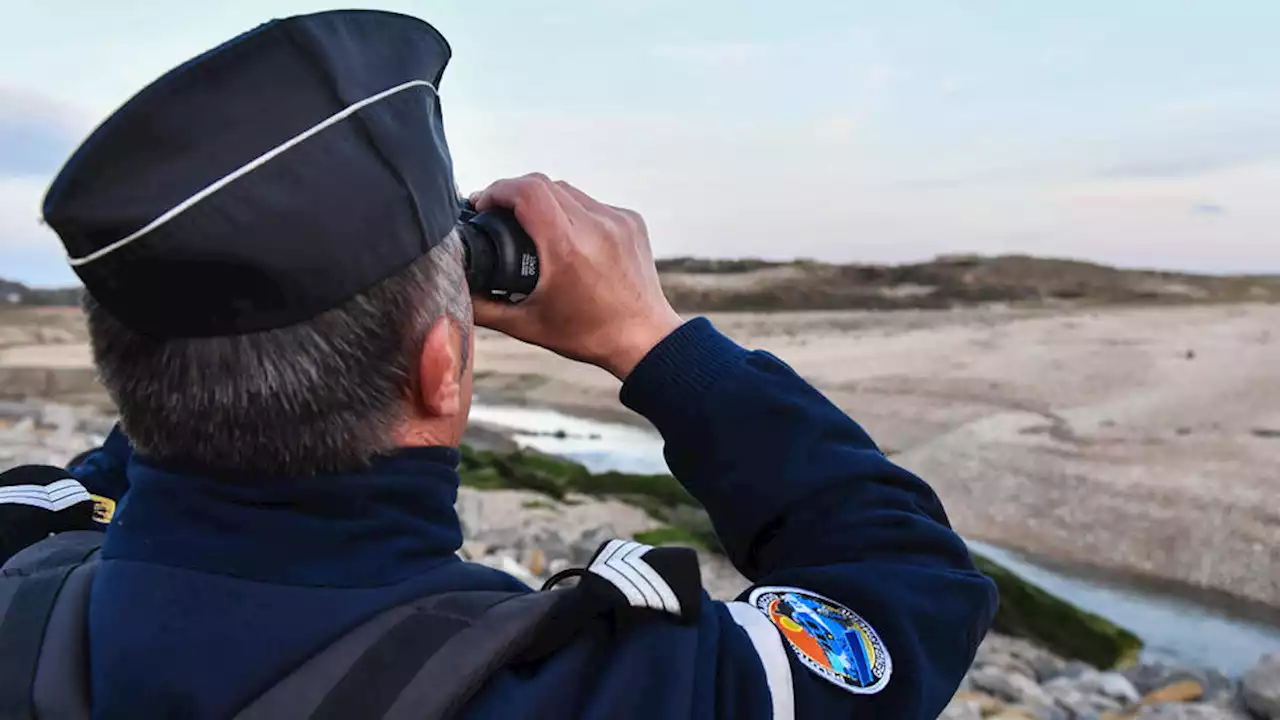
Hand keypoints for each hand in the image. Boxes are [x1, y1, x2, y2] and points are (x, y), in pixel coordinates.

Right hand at [471, 174, 682, 379]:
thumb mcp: (527, 325)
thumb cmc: (587, 335)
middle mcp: (595, 226)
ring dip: (543, 199)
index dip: (497, 190)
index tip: (482, 204)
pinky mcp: (631, 220)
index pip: (526, 191)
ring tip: (529, 223)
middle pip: (543, 184)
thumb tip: (452, 289)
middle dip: (514, 193)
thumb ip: (483, 307)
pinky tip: (564, 234)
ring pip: (568, 190)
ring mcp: (617, 220)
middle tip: (498, 213)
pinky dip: (571, 211)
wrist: (643, 339)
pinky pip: (592, 202)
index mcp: (567, 247)